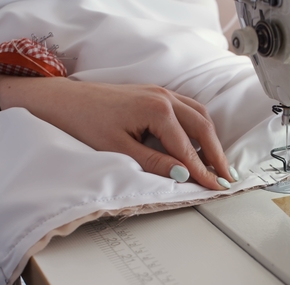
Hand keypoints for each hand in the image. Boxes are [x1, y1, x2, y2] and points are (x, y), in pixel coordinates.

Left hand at [0, 77, 237, 189]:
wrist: (61, 101)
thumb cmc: (84, 123)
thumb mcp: (119, 150)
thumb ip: (155, 163)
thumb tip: (183, 174)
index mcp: (157, 110)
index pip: (188, 148)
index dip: (204, 171)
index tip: (217, 188)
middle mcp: (165, 97)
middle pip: (203, 127)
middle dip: (217, 154)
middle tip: (227, 177)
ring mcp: (161, 92)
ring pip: (199, 114)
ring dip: (211, 138)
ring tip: (218, 161)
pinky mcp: (155, 93)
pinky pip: (188, 107)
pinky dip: (199, 125)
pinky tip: (200, 139)